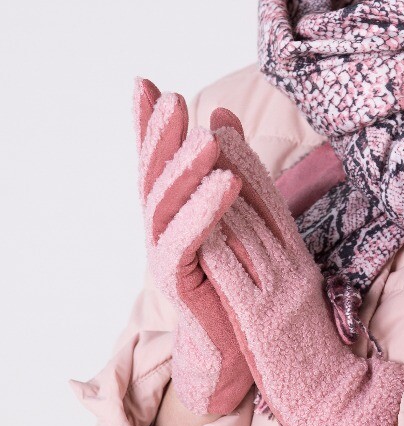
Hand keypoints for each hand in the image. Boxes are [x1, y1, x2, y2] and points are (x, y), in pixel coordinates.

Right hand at [134, 77, 253, 414]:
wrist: (238, 342)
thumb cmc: (236, 271)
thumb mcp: (235, 209)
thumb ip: (227, 162)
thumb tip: (221, 113)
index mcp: (172, 209)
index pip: (156, 158)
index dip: (146, 123)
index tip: (144, 83)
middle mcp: (160, 228)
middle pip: (152, 175)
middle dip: (159, 137)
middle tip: (173, 101)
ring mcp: (163, 255)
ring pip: (165, 205)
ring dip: (184, 169)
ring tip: (206, 138)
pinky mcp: (178, 281)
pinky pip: (186, 241)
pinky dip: (204, 210)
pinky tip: (224, 182)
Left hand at [197, 124, 403, 425]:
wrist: (335, 400)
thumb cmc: (311, 353)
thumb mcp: (301, 297)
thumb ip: (282, 263)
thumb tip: (263, 234)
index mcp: (301, 263)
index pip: (273, 202)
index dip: (248, 161)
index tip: (226, 128)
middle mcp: (292, 269)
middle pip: (258, 206)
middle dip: (231, 162)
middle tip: (208, 124)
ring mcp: (278, 292)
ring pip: (245, 232)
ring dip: (218, 192)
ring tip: (194, 157)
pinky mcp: (262, 319)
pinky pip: (232, 275)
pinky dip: (213, 244)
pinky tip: (193, 221)